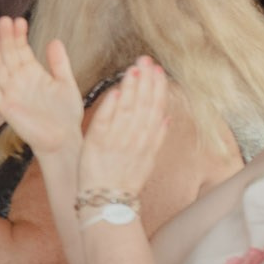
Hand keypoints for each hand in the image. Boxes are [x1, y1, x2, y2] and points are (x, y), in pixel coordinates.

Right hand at [0, 17, 85, 157]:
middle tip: (5, 20)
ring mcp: (11, 94)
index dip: (18, 35)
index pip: (21, 50)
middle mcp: (19, 82)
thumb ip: (59, 63)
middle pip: (7, 55)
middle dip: (5, 37)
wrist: (64, 140)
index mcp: (33, 74)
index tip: (19, 21)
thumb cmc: (66, 116)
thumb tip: (54, 41)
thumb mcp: (66, 84)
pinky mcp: (6, 108)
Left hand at [77, 57, 169, 201]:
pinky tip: (113, 92)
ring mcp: (116, 142)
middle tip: (146, 59)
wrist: (109, 203)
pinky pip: (104, 123)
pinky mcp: (96, 145)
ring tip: (132, 69)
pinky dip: (109, 108)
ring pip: (125, 111)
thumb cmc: (126, 181)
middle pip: (142, 106)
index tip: (158, 70)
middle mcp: (134, 140)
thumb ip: (157, 138)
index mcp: (147, 142)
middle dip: (145, 81)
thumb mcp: (148, 161)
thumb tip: (166, 118)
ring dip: (130, 89)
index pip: (154, 109)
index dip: (157, 88)